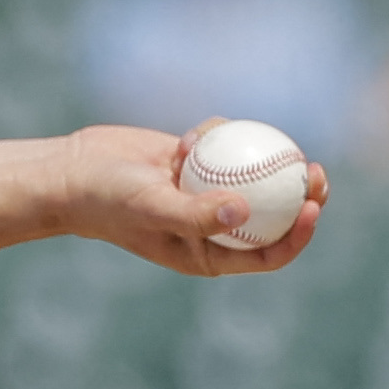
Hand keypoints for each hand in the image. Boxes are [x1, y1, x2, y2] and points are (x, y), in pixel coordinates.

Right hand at [51, 121, 329, 278]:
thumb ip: (197, 214)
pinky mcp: (196, 162)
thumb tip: (245, 210)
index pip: (268, 254)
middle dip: (301, 196)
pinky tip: (192, 135)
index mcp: (210, 254)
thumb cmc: (109, 201)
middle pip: (273, 215)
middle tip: (314, 171)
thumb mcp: (153, 208)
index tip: (312, 205)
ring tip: (282, 144)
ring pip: (253, 176)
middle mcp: (213, 227)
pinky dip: (214, 135)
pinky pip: (224, 145)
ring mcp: (206, 192)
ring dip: (261, 160)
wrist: (74, 172)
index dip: (298, 234)